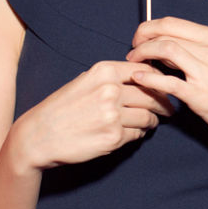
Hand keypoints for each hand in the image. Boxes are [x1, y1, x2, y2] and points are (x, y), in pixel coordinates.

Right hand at [9, 60, 171, 169]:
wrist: (40, 135)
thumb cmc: (61, 108)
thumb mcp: (84, 81)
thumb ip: (112, 77)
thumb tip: (142, 77)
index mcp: (104, 71)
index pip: (146, 71)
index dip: (159, 80)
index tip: (165, 86)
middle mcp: (110, 90)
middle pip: (152, 94)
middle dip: (163, 103)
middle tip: (168, 108)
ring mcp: (113, 114)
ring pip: (148, 116)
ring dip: (152, 120)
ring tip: (151, 122)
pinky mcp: (114, 137)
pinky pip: (138, 134)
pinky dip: (138, 134)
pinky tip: (131, 132)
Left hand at [127, 17, 207, 155]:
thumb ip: (195, 51)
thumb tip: (164, 46)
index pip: (172, 23)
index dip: (149, 28)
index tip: (139, 39)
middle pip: (166, 34)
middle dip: (141, 40)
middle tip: (132, 52)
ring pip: (166, 50)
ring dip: (143, 54)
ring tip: (133, 64)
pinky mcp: (202, 96)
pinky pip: (169, 82)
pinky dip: (149, 78)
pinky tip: (139, 79)